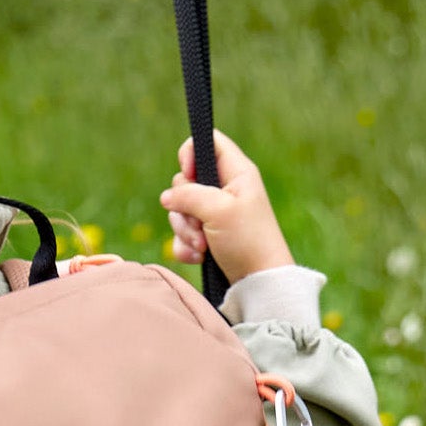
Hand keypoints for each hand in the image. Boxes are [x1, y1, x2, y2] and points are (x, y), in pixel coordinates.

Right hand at [159, 129, 293, 281]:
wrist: (258, 283)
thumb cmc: (247, 241)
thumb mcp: (218, 210)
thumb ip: (189, 195)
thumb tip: (166, 197)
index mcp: (236, 173)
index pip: (208, 142)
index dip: (191, 152)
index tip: (188, 175)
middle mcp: (225, 189)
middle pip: (186, 181)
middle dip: (184, 207)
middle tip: (200, 227)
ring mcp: (215, 213)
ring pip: (181, 210)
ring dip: (185, 231)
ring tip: (202, 248)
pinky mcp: (208, 236)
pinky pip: (183, 233)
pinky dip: (186, 246)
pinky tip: (198, 258)